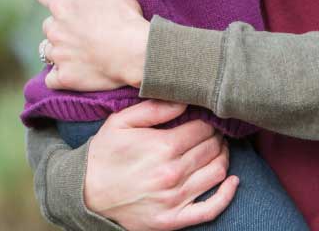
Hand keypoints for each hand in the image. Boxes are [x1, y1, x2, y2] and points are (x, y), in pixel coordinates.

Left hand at [38, 0, 149, 90]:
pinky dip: (60, 73)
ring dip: (61, 48)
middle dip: (62, 23)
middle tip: (86, 27)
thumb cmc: (123, 14)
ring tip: (85, 48)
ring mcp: (58, 55)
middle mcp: (54, 29)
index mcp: (62, 5)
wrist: (137, 52)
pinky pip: (52, 76)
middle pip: (49, 23)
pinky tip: (77, 68)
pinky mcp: (64, 78)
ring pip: (49, 49)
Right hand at [80, 99, 238, 229]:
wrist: (85, 194)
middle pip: (212, 148)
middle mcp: (172, 174)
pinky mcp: (173, 219)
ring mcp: (175, 199)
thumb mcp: (121, 122)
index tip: (206, 116)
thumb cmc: (104, 154)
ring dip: (223, 157)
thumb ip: (154, 108)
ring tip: (218, 148)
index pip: (203, 128)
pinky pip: (211, 209)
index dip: (208, 119)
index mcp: (162, 147)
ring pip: (217, 172)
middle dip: (216, 135)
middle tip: (213, 130)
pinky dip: (228, 195)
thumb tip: (185, 99)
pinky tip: (233, 181)